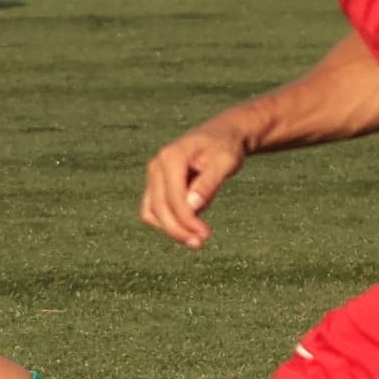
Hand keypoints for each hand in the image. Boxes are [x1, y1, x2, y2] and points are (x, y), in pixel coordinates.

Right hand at [141, 118, 253, 248]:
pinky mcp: (157, 184)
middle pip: (159, 207)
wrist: (222, 134)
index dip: (187, 221)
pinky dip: (169, 222)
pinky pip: (154, 210)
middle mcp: (156, 165)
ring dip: (171, 229)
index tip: (206, 236)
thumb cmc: (226, 147)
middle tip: (200, 243)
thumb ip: (208, 184)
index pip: (173, 198)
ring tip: (197, 239)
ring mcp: (154, 175)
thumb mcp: (225, 162)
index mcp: (171, 157)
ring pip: (152, 212)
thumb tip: (192, 208)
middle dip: (178, 230)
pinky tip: (191, 226)